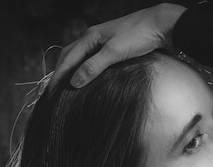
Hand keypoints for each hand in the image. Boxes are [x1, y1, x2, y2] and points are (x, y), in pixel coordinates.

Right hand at [51, 3, 185, 88]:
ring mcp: (103, 41)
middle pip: (69, 57)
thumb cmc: (139, 35)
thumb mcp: (114, 52)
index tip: (50, 94)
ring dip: (71, 71)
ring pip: (80, 57)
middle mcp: (93, 38)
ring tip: (66, 86)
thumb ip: (93, 67)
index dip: (57, 78)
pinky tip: (88, 77)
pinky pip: (92, 59)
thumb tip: (74, 82)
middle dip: (59, 73)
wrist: (162, 25)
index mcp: (89, 37)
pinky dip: (84, 69)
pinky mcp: (114, 46)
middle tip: (54, 92)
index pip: (66, 60)